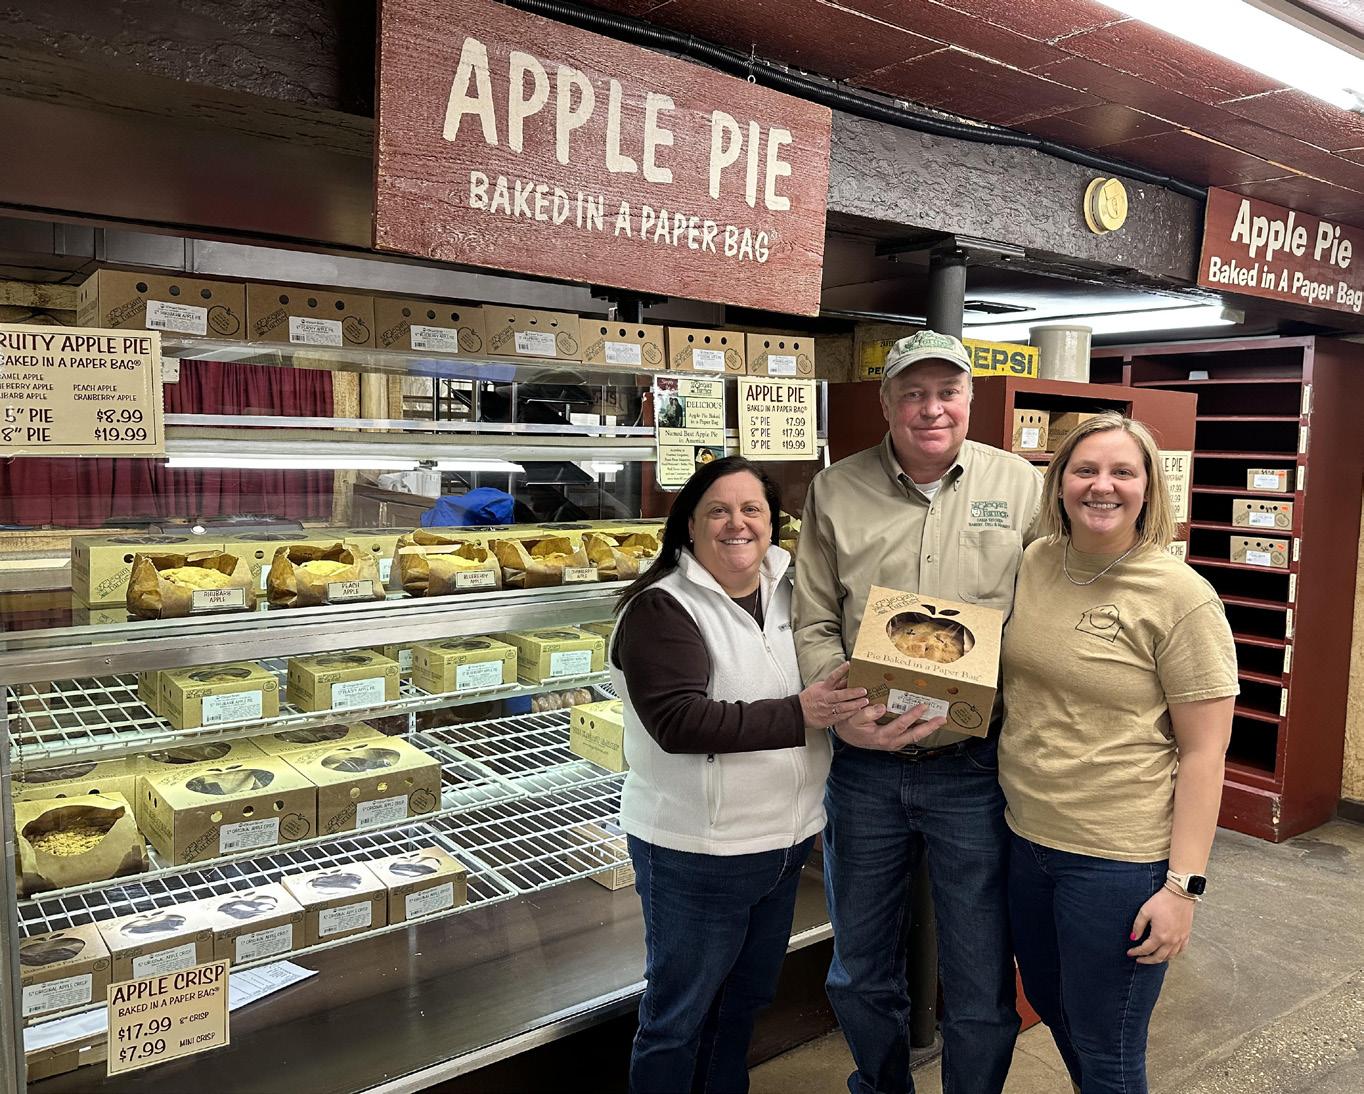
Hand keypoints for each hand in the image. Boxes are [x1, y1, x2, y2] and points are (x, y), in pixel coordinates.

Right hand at [799, 662, 868, 728]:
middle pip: (839, 695)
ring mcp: (827, 709)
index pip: (832, 677)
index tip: (849, 664)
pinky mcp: (829, 718)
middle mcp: (825, 698)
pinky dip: (850, 713)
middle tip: (864, 690)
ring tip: (865, 702)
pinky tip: (859, 711)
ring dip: (854, 704)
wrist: (800, 712)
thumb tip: (849, 678)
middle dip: (852, 693)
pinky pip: (841, 716)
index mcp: (823, 688)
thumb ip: (835, 684)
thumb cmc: (812, 698)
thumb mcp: (820, 687)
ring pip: (842, 707)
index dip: (841, 670)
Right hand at [831, 700, 947, 751]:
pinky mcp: (895, 742)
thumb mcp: (853, 719)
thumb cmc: (850, 726)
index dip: (913, 715)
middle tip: (942, 718)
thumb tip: (881, 707)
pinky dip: (920, 730)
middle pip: (915, 735)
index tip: (923, 705)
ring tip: (939, 720)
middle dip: (930, 727)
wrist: (847, 737)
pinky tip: (926, 722)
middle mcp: (891, 742)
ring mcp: (894, 743)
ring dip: (928, 729)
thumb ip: (866, 713)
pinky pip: (910, 736)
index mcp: (881, 736)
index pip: (901, 725)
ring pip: (915, 737)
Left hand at [1127, 886, 1195, 963]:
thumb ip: (1138, 926)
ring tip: (1151, 957)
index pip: (1146, 949)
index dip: (1136, 952)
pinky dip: (1172, 954)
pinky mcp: (1186, 935)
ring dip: (1159, 959)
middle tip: (1139, 959)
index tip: (1130, 953)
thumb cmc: (1162, 901)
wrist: (1180, 894)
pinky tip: (1168, 953)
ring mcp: (1180, 939)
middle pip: (1158, 957)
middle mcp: (1171, 941)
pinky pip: (1180, 950)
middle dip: (1147, 960)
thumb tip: (1133, 938)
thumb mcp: (1145, 911)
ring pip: (1170, 956)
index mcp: (1160, 936)